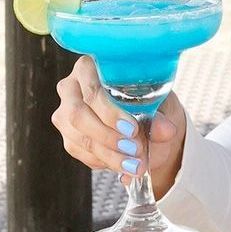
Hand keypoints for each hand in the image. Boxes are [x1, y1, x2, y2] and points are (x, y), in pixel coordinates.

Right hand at [52, 55, 185, 197]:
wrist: (149, 123)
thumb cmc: (153, 103)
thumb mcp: (162, 105)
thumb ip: (161, 117)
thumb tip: (165, 130)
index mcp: (92, 66)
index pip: (92, 89)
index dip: (110, 112)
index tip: (133, 129)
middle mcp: (72, 87)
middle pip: (77, 115)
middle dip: (108, 137)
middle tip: (135, 150)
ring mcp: (65, 112)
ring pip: (79, 138)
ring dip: (109, 155)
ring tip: (135, 165)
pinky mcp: (68, 135)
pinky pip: (81, 152)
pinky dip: (104, 161)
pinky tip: (124, 164)